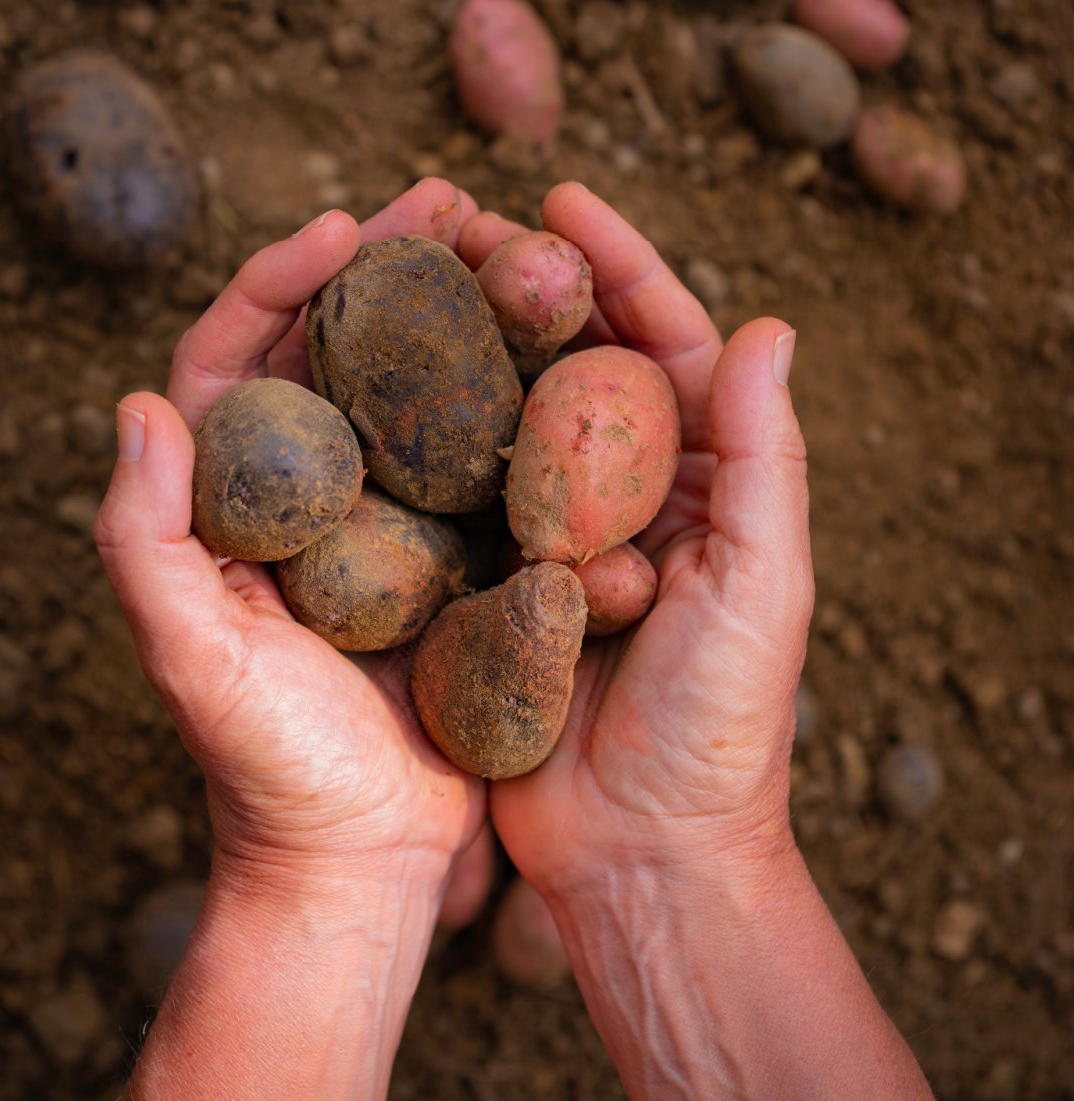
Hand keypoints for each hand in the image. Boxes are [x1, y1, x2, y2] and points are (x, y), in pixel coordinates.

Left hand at [94, 179, 486, 902]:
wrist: (359, 858)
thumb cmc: (269, 771)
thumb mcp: (195, 662)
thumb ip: (148, 543)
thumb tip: (141, 405)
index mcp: (230, 510)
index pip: (235, 363)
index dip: (279, 283)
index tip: (346, 229)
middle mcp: (305, 505)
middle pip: (337, 361)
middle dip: (390, 276)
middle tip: (454, 204)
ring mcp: (381, 530)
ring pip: (418, 404)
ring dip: (461, 327)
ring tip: (519, 258)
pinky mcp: (448, 566)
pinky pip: (479, 472)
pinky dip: (513, 415)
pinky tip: (564, 367)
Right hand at [461, 183, 813, 898]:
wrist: (642, 855)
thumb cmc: (720, 729)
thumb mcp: (762, 586)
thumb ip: (764, 459)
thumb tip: (772, 323)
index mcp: (703, 488)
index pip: (666, 348)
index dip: (620, 266)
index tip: (559, 196)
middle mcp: (627, 504)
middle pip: (577, 370)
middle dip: (528, 292)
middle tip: (462, 222)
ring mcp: (553, 545)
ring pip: (507, 425)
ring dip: (468, 356)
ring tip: (411, 285)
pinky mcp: (495, 592)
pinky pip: (458, 505)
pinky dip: (426, 450)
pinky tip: (378, 398)